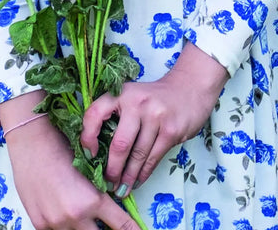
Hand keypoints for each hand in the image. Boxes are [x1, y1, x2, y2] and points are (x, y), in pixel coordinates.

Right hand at [5, 114, 139, 229]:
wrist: (32, 143)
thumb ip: (99, 193)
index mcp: (93, 200)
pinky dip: (64, 224)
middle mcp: (76, 216)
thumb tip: (111, 204)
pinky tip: (62, 209)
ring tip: (81, 209)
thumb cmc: (63, 147)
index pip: (121, 225)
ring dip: (84, 226)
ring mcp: (56, 223)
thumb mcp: (89, 169)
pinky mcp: (40, 225)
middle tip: (106, 220)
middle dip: (104, 228)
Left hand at [80, 43, 228, 194]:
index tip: (89, 155)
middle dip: (112, 169)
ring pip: (137, 155)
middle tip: (107, 183)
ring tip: (121, 189)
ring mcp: (156, 116)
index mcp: (122, 93)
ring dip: (128, 177)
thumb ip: (116, 116)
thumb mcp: (132, 97)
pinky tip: (137, 182)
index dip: (87, 137)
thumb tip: (97, 152)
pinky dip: (143, 174)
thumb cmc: (154, 98)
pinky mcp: (171, 130)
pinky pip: (153, 158)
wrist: (190, 88)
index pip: (95, 113)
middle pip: (119, 144)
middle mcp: (138, 102)